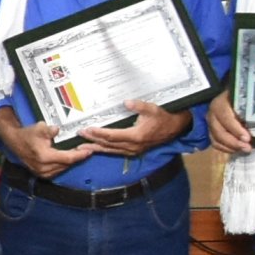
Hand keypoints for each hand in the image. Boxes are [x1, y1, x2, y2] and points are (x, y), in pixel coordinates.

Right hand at [0, 114, 98, 181]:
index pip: (67, 158)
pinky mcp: (41, 174)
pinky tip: (67, 159)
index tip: (89, 151)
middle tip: (86, 150)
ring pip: (62, 169)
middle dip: (77, 158)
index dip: (79, 155)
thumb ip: (50, 130)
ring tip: (78, 154)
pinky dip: (63, 165)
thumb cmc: (27, 134)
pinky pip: (57, 171)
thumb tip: (57, 130)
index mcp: (44, 157)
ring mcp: (41, 172)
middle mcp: (43, 167)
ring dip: (70, 162)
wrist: (14, 141)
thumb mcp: (38, 128)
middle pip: (66, 165)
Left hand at [73, 100, 191, 158]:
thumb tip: (127, 102)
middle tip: (79, 137)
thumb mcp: (153, 109)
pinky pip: (116, 152)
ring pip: (111, 150)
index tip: (87, 129)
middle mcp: (133, 146)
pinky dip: (105, 150)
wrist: (175, 128)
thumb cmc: (163, 118)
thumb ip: (139, 106)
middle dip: (93, 140)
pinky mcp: (134, 151)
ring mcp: (133, 150)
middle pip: (108, 144)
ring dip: (96, 148)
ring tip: (82, 147)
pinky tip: (97, 149)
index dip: (98, 133)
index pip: (112, 136)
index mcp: (136, 136)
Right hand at [207, 92, 253, 157]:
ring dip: (231, 147)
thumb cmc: (244, 99)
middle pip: (219, 131)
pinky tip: (237, 150)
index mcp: (221, 103)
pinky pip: (216, 143)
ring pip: (216, 139)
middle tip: (247, 147)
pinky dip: (226, 148)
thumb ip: (254, 110)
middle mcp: (213, 113)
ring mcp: (211, 123)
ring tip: (245, 150)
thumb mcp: (249, 100)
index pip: (225, 117)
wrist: (235, 98)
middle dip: (233, 142)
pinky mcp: (211, 131)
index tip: (247, 138)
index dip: (235, 129)